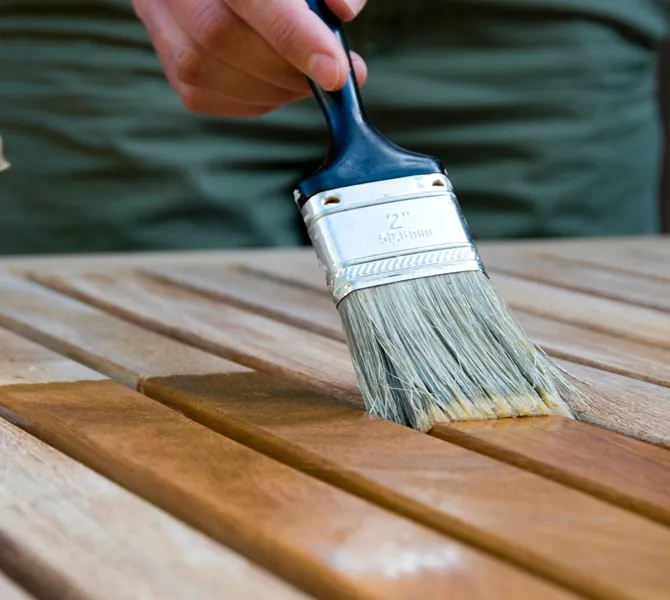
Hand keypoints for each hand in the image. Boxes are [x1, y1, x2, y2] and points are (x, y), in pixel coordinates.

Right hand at [133, 0, 367, 116]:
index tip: (335, 72)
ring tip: (307, 78)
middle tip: (332, 76)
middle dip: (287, 68)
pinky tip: (277, 84)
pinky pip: (206, 96)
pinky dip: (254, 100)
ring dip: (273, 88)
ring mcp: (162, 24)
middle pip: (223, 36)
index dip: (294, 37)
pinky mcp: (173, 67)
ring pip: (207, 71)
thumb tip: (344, 10)